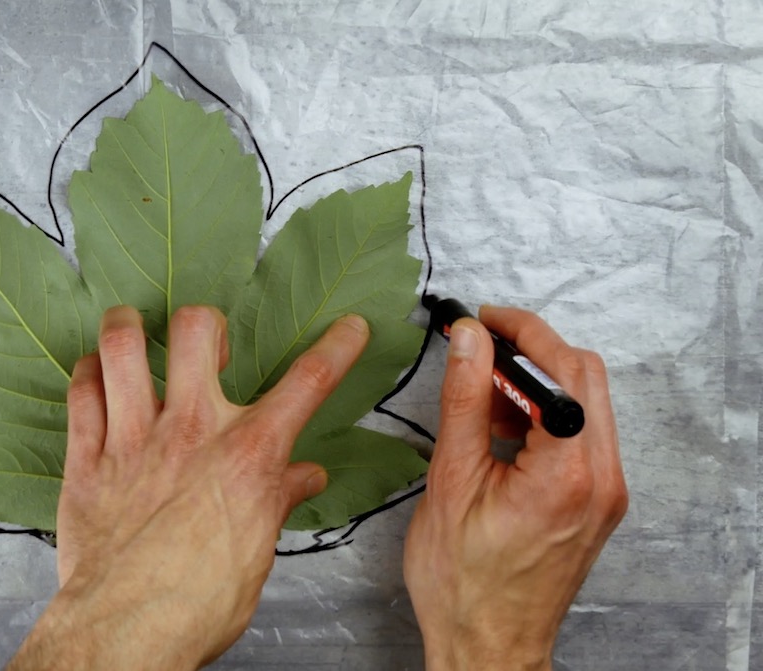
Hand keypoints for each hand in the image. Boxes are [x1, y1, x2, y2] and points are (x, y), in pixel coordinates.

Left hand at [7, 305, 369, 670]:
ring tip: (134, 327)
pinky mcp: (87, 458)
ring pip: (122, 345)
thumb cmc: (197, 602)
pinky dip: (86, 373)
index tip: (349, 329)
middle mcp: (191, 431)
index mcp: (247, 454)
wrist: (130, 630)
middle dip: (205, 322)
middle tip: (206, 342)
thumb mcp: (258, 550)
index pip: (307, 383)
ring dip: (128, 326)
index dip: (337, 348)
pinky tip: (95, 375)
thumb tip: (305, 477)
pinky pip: (80, 392)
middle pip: (198, 328)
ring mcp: (133, 438)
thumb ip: (278, 499)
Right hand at [404, 306, 628, 670]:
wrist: (487, 643)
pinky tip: (502, 422)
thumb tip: (469, 342)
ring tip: (482, 385)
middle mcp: (601, 480)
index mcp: (568, 475)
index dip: (522, 332)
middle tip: (480, 344)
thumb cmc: (464, 583)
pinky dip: (544, 415)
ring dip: (538, 382)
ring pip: (585, 403)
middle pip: (584, 378)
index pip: (563, 370)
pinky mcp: (595, 501)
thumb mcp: (452, 481)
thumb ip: (465, 401)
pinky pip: (579, 436)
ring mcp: (604, 492)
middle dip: (533, 349)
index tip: (482, 320)